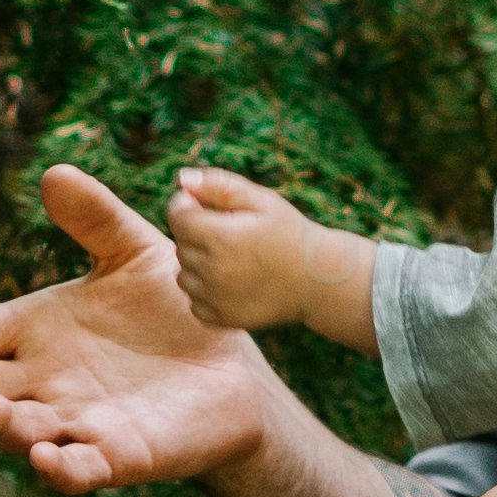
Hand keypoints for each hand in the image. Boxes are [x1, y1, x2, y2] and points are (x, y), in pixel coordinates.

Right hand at [0, 165, 297, 494]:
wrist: (231, 368)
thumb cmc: (171, 309)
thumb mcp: (134, 253)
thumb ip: (96, 220)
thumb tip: (55, 172)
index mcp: (33, 333)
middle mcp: (42, 383)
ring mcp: (75, 423)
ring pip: (22, 431)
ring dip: (1, 424)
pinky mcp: (117, 458)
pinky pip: (79, 470)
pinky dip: (60, 467)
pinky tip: (46, 458)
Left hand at [168, 162, 338, 332]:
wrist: (319, 280)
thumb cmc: (290, 233)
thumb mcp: (261, 201)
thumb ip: (219, 186)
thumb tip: (182, 178)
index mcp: (221, 237)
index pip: (177, 216)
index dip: (186, 205)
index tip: (206, 205)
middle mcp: (212, 271)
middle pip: (180, 244)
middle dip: (196, 233)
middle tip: (230, 231)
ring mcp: (215, 298)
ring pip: (183, 274)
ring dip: (198, 263)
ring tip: (231, 257)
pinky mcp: (221, 318)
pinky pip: (194, 300)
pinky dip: (205, 290)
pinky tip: (230, 281)